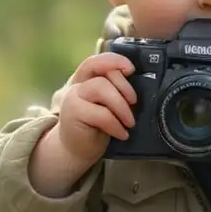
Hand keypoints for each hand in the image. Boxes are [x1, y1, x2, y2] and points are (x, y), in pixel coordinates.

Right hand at [54, 51, 137, 166]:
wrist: (77, 150)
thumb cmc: (96, 127)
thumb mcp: (109, 106)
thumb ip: (115, 91)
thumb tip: (137, 84)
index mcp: (86, 79)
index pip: (97, 61)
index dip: (114, 60)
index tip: (131, 69)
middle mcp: (77, 85)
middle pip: (102, 74)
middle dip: (124, 87)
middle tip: (134, 103)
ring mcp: (73, 97)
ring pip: (101, 88)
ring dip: (121, 107)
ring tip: (129, 122)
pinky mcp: (74, 113)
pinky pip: (101, 114)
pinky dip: (116, 125)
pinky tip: (121, 133)